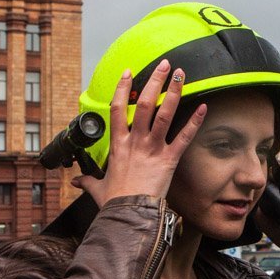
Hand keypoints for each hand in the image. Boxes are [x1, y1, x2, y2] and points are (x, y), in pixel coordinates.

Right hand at [73, 60, 205, 206]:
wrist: (129, 214)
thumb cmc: (114, 201)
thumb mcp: (97, 188)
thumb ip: (87, 180)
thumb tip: (75, 181)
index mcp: (118, 144)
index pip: (118, 108)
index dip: (123, 88)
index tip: (128, 72)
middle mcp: (136, 141)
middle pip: (145, 103)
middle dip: (155, 81)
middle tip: (164, 64)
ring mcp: (153, 148)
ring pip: (164, 114)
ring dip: (174, 92)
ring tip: (181, 74)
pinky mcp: (169, 159)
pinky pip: (184, 137)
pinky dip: (195, 122)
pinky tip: (203, 107)